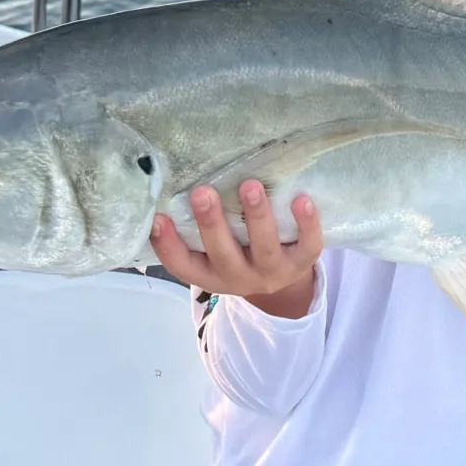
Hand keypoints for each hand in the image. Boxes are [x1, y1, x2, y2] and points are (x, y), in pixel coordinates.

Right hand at [150, 180, 322, 318]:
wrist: (282, 280)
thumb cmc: (237, 250)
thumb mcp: (212, 250)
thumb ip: (194, 228)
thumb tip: (168, 186)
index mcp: (210, 274)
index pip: (182, 265)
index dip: (167, 245)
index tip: (157, 218)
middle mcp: (239, 277)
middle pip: (222, 255)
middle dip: (211, 224)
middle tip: (202, 192)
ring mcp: (272, 272)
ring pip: (264, 248)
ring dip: (256, 217)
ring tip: (250, 186)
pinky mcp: (302, 263)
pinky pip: (308, 247)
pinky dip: (307, 224)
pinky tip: (302, 199)